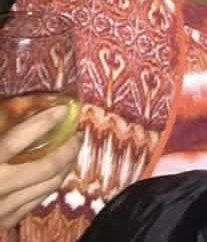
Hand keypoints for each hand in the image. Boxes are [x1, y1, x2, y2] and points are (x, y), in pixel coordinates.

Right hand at [0, 105, 79, 230]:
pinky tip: (54, 173)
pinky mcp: (3, 222)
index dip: (44, 122)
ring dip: (65, 166)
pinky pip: (37, 200)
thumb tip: (11, 106)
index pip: (17, 140)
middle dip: (67, 148)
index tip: (63, 109)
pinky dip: (50, 184)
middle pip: (45, 166)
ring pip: (47, 186)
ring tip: (70, 151)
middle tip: (76, 134)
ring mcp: (1, 209)